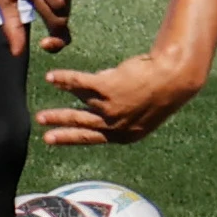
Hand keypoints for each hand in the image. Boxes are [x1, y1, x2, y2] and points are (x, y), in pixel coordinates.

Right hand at [38, 46, 206, 145]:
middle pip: (81, 125)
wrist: (175, 76)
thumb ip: (115, 108)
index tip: (50, 139)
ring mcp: (110, 108)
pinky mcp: (107, 89)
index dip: (69, 138)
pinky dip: (64, 79)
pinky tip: (51, 77)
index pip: (92, 138)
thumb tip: (91, 96)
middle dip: (58, 125)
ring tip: (51, 83)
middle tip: (41, 125)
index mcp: (126, 134)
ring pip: (80, 99)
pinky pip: (78, 83)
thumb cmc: (161, 90)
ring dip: (64, 91)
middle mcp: (116, 125)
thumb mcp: (140, 109)